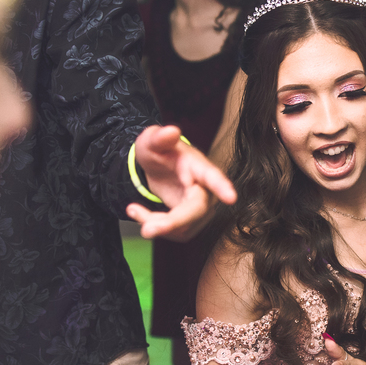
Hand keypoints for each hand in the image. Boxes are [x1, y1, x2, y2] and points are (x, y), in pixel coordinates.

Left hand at [126, 125, 236, 239]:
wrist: (157, 168)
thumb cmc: (159, 152)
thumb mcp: (151, 142)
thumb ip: (159, 138)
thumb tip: (171, 131)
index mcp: (199, 167)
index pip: (213, 177)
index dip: (222, 187)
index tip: (231, 198)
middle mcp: (206, 190)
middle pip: (195, 211)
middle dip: (171, 223)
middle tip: (146, 230)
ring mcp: (201, 209)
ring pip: (182, 227)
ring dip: (154, 223)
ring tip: (134, 209)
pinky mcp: (192, 223)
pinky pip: (175, 233)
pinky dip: (154, 226)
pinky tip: (141, 213)